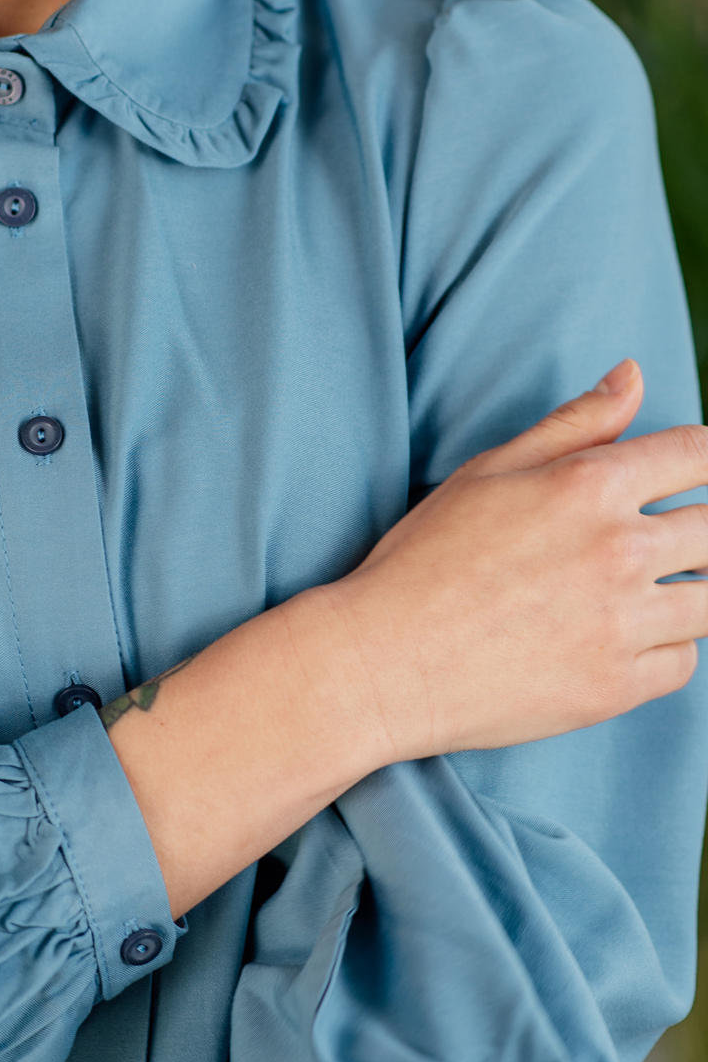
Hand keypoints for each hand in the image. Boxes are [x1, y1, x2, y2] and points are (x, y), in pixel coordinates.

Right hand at [329, 358, 707, 762]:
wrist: (385, 661)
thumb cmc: (424, 559)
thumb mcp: (488, 471)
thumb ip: (573, 423)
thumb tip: (634, 375)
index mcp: (587, 486)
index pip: (697, 455)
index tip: (698, 473)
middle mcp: (618, 551)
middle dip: (702, 528)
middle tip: (667, 539)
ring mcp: (621, 624)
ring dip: (691, 590)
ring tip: (646, 590)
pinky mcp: (615, 686)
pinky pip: (684, 662)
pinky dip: (667, 648)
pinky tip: (624, 637)